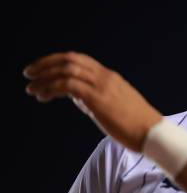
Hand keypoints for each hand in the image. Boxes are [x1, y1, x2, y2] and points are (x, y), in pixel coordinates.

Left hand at [23, 51, 161, 151]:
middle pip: (71, 59)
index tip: (43, 69)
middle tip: (29, 73)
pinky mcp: (98, 99)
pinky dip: (51, 88)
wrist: (152, 132)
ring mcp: (102, 86)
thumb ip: (94, 98)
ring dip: (44, 77)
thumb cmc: (135, 124)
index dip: (58, 61)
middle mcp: (105, 77)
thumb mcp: (114, 105)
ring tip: (31, 87)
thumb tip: (75, 96)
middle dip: (46, 64)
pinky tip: (42, 96)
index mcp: (110, 77)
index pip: (80, 60)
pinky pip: (68, 86)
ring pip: (67, 70)